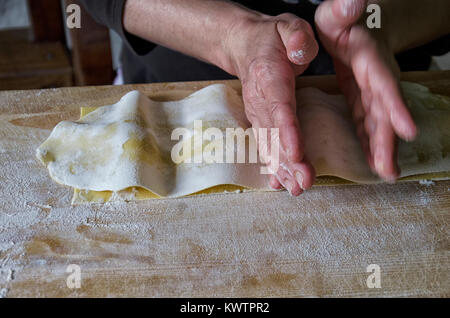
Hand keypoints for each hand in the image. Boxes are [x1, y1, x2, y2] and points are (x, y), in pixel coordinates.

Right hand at [226, 13, 318, 194]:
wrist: (245, 46)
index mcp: (269, 78)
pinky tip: (280, 183)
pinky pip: (265, 145)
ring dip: (282, 168)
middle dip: (288, 161)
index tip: (297, 153)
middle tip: (304, 183)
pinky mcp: (259, 121)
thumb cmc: (271, 38)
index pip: (280, 108)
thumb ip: (296, 37)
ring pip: (269, 144)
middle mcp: (260, 100)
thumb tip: (301, 53)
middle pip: (274, 134)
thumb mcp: (287, 26)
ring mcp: (257, 113)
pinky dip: (272, 165)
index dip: (287, 132)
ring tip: (296, 189)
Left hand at [315, 0, 416, 180]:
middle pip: (385, 111)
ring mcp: (372, 91)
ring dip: (382, 148)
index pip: (384, 83)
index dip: (395, 106)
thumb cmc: (343, 20)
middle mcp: (376, 77)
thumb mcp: (337, 14)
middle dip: (388, 139)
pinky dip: (371, 142)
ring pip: (379, 122)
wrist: (356, 27)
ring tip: (388, 174)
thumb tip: (354, 0)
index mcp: (368, 58)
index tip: (407, 129)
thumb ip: (343, 10)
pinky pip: (368, 123)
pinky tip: (374, 162)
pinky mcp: (363, 99)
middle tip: (390, 168)